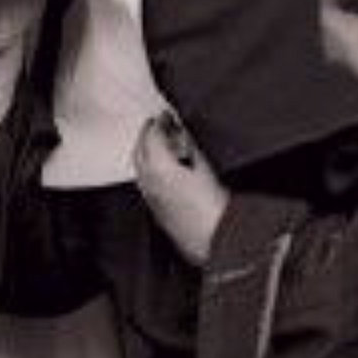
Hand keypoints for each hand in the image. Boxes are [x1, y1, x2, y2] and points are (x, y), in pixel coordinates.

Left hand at [134, 112, 229, 266]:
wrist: (217, 241)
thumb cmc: (216, 210)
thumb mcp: (207, 168)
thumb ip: (193, 147)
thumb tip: (186, 135)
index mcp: (159, 169)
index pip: (151, 136)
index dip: (158, 123)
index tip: (164, 116)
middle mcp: (149, 183)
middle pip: (140, 151)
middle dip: (147, 136)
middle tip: (158, 126)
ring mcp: (151, 198)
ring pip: (141, 168)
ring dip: (147, 153)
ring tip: (163, 146)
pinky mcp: (157, 211)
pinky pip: (147, 184)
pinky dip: (152, 171)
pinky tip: (166, 171)